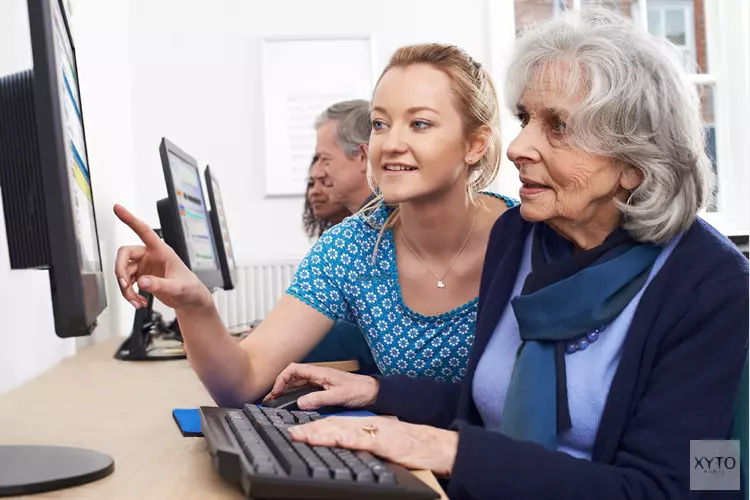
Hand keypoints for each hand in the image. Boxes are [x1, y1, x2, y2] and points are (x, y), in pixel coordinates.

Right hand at [113, 204, 211, 310]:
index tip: (117, 208)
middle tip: (124, 285)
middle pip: (124, 254)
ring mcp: (144, 266)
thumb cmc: (190, 288)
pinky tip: (138, 302)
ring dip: (126, 289)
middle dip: (121, 271)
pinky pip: (127, 282)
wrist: (190, 300)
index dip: (130, 219)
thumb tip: (142, 282)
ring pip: (123, 272)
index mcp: (162, 250)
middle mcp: (150, 255)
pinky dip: (129, 293)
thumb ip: (160, 285)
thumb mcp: (178, 287)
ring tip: (136, 301)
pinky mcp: (141, 277)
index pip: (144, 231)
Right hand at [264, 363, 378, 410]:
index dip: (281, 378)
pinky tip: (290, 403)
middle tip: (270, 400)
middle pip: (292, 377)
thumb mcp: (339, 396)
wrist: (374, 393)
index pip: (294, 370)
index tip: (275, 392)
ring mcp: (320, 383)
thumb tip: (300, 403)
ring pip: (297, 384)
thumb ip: (319, 399)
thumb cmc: (360, 390)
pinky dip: (294, 395)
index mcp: (320, 373)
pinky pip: (304, 391)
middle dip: (279, 386)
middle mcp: (318, 376)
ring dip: (285, 391)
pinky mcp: (323, 390)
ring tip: (275, 402)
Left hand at [289, 416, 457, 476]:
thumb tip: (343, 448)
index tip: (296, 432)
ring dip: (321, 433)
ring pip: (344, 430)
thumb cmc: (410, 447)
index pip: (335, 425)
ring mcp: (376, 433)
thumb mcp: (381, 445)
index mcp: (366, 427)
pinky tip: (335, 439)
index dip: (314, 428)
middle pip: (334, 425)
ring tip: (303, 436)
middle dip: (310, 429)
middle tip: (291, 434)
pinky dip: (349, 439)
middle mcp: (368, 426)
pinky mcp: (386, 443)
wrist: (435, 445)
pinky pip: (364, 440)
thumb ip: (363, 445)